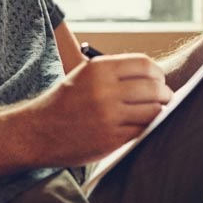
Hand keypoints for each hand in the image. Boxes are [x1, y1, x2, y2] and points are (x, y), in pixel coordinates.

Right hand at [24, 54, 171, 165]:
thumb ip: (114, 72)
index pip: (144, 64)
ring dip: (160, 111)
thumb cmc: (64, 102)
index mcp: (97, 68)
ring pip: (154, 109)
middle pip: (153, 87)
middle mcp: (104, 89)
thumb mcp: (84, 75)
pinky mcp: (111, 138)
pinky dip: (148, 128)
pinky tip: (143, 126)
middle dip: (164, 93)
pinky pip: (144, 129)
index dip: (157, 73)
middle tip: (165, 98)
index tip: (158, 80)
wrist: (38, 131)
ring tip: (156, 112)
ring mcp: (108, 115)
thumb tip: (153, 76)